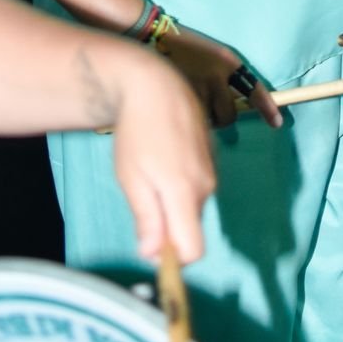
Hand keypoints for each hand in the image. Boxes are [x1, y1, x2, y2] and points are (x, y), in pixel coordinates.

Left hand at [112, 49, 216, 264]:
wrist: (154, 84)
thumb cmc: (136, 131)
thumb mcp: (131, 178)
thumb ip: (147, 219)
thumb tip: (153, 255)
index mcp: (184, 192)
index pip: (194, 249)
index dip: (174, 258)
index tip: (151, 245)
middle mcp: (206, 184)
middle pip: (190, 226)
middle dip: (169, 225)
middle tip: (141, 195)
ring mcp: (211, 168)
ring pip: (193, 204)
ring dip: (173, 201)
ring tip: (150, 170)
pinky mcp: (211, 155)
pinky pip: (197, 184)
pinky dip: (181, 182)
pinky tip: (162, 157)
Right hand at [156, 24, 282, 130]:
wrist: (153, 37)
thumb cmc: (184, 48)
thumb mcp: (212, 55)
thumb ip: (224, 77)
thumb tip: (234, 107)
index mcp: (228, 61)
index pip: (253, 89)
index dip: (267, 107)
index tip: (277, 123)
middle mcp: (217, 75)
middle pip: (230, 114)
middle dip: (223, 116)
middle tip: (211, 106)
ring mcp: (199, 87)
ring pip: (211, 119)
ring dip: (205, 117)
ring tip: (192, 99)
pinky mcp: (183, 96)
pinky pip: (194, 118)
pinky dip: (191, 116)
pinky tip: (181, 100)